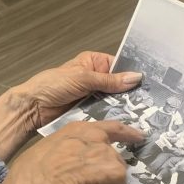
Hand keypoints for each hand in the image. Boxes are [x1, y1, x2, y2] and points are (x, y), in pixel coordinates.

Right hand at [0, 121, 144, 183]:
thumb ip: (64, 153)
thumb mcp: (45, 152)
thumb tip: (65, 164)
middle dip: (104, 173)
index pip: (110, 127)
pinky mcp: (117, 173)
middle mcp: (98, 138)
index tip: (139, 136)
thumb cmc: (31, 175)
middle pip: (112, 157)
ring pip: (114, 176)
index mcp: (78, 129)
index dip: (126, 132)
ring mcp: (109, 155)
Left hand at [14, 51, 141, 129]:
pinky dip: (112, 117)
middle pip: (118, 85)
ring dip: (123, 106)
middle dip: (130, 93)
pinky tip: (127, 121)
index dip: (131, 73)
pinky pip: (104, 113)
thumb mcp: (83, 78)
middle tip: (151, 101)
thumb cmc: (52, 85)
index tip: (149, 82)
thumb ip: (110, 80)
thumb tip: (136, 77)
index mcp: (92, 62)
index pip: (119, 65)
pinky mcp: (88, 112)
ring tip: (144, 113)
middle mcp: (95, 78)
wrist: (33, 107)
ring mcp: (92, 96)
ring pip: (113, 101)